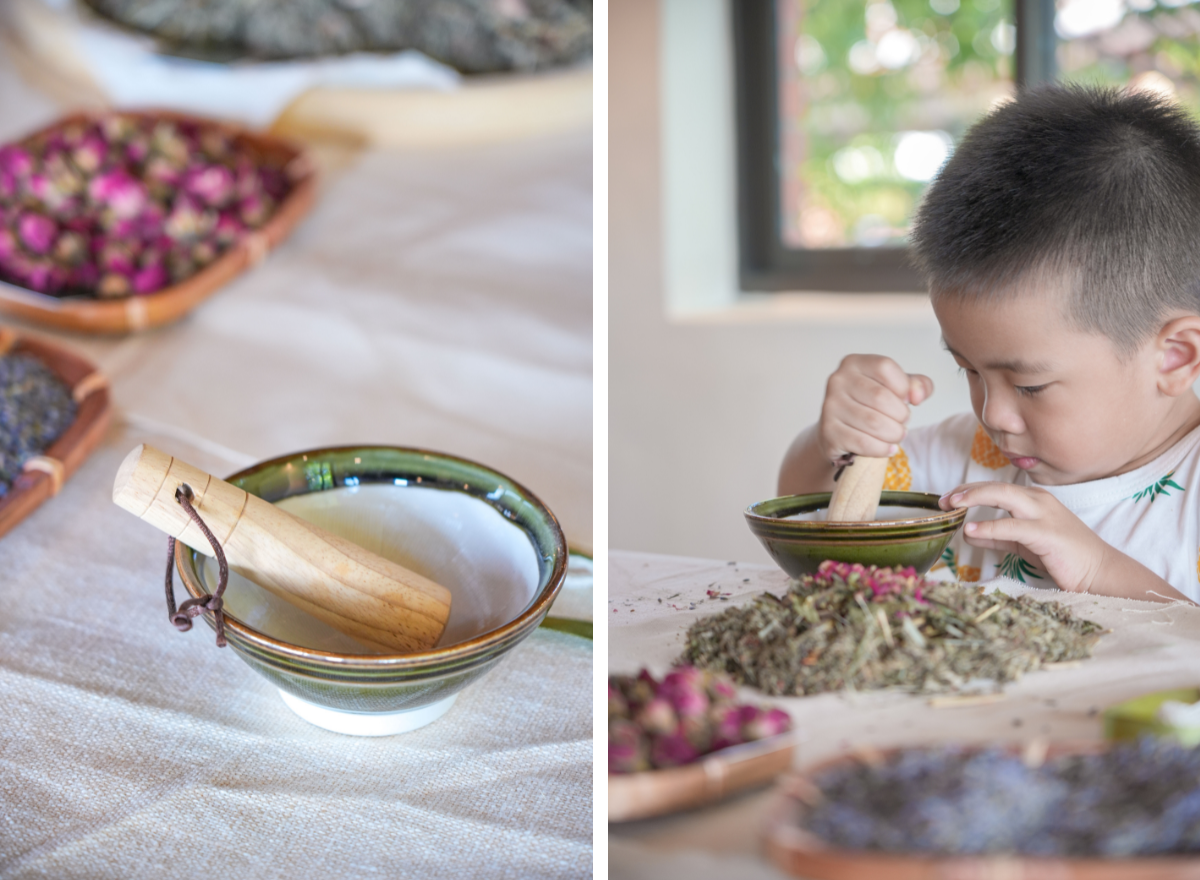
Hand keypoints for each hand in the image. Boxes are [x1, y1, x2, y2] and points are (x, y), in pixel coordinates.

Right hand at [818, 355, 932, 460]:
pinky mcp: (829, 431)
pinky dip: (881, 448)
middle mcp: (838, 381)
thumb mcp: (895, 388)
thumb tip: (917, 395)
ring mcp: (830, 406)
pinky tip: (887, 448)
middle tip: (902, 422)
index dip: (903, 386)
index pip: (885, 367)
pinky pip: (863, 442)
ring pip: (874, 422)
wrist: (839, 432)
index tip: (905, 399)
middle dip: (901, 415)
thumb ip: (917, 385)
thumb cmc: (870, 406)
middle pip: (881, 397)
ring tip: (896, 435)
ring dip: (894, 434)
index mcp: (853, 363)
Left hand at [937, 482, 1107, 591]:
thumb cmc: (1061, 556)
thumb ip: (998, 536)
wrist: (1098, 572)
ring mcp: (1044, 514)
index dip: (968, 491)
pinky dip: (989, 527)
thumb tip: (970, 533)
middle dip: (966, 491)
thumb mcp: (1023, 542)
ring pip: (1004, 496)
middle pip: (996, 486)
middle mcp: (1038, 501)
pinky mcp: (1047, 533)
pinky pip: (1012, 526)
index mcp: (1032, 500)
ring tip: (952, 506)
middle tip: (943, 500)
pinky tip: (971, 531)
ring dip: (974, 498)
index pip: (995, 488)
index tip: (946, 499)